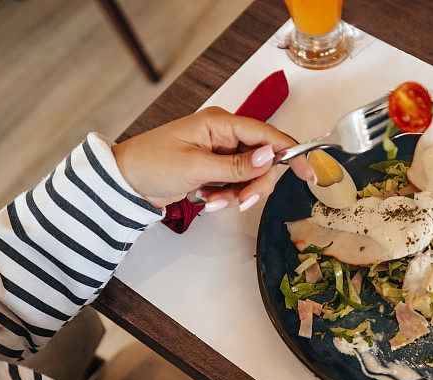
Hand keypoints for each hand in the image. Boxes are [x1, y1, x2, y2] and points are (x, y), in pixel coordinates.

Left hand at [111, 106, 314, 210]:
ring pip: (250, 177)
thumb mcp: (196, 167)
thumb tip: (270, 156)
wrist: (123, 182)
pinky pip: (235, 185)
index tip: (308, 173)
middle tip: (240, 202)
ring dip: (236, 195)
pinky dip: (225, 197)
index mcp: (220, 124)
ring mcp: (220, 153)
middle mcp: (224, 135)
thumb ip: (237, 165)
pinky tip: (205, 200)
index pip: (267, 136)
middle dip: (254, 186)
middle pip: (263, 162)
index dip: (291, 153)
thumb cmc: (150, 164)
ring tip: (210, 201)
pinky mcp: (215, 169)